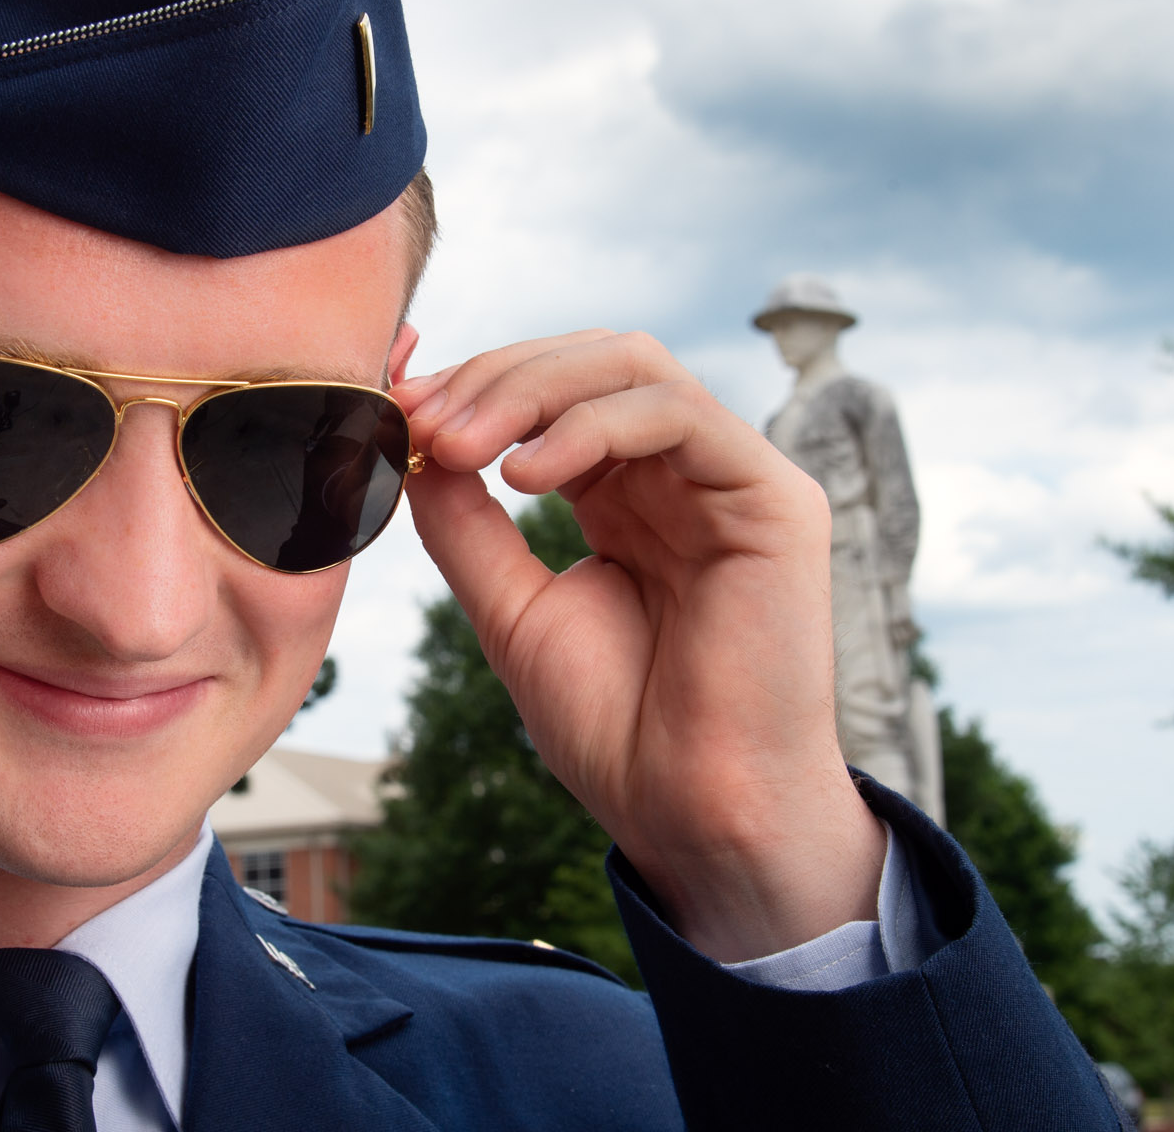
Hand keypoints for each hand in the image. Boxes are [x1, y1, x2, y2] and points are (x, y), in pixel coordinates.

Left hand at [397, 331, 885, 962]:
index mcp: (626, 495)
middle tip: (423, 422)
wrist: (689, 811)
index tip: (398, 412)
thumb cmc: (616, 726)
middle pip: (587, 361)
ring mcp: (731, 479)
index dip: (475, 384)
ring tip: (461, 445)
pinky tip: (526, 475)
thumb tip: (411, 441)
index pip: (553, 392)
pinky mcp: (775, 497)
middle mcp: (681, 473)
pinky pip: (677, 414)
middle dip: (492, 378)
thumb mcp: (511, 607)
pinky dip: (589, 424)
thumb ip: (466, 523)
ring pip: (630, 366)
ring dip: (529, 390)